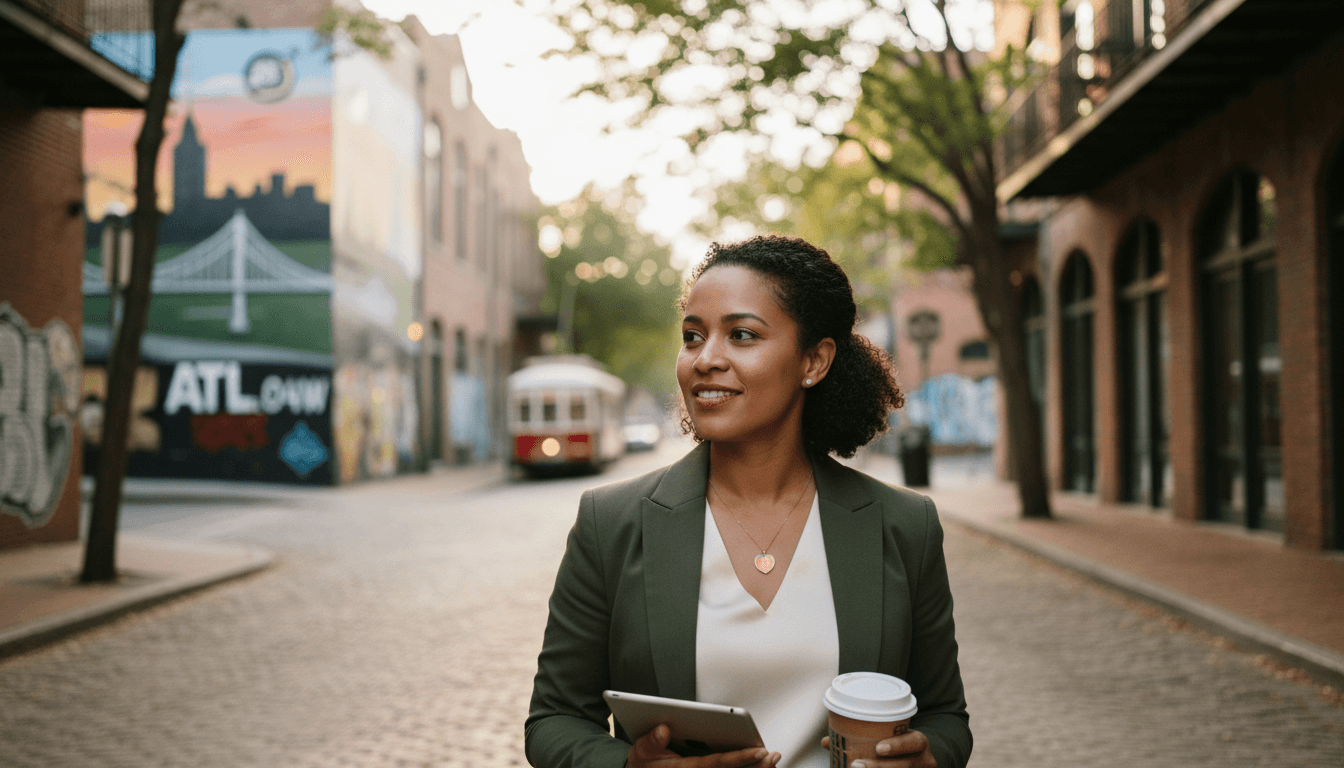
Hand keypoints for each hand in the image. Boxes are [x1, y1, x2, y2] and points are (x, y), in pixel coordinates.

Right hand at [627, 724, 780, 767]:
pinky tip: (759, 765)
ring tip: (772, 759)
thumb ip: (651, 742)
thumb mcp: (641, 752)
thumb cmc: (644, 765)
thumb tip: (664, 729)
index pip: (718, 763)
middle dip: (756, 767)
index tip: (758, 750)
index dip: (740, 758)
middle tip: (773, 756)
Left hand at [820, 729, 934, 767]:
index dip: (898, 745)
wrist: (919, 758)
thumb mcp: (889, 736)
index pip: (914, 742)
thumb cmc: (898, 744)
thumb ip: (864, 736)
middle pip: (903, 766)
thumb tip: (826, 742)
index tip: (879, 748)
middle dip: (878, 767)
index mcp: (919, 742)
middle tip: (856, 766)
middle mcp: (924, 760)